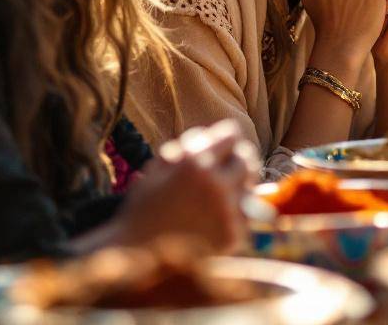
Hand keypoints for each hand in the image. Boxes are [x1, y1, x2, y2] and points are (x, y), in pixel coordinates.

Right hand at [115, 120, 255, 252]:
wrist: (137, 254)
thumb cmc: (144, 207)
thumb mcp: (157, 166)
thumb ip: (187, 145)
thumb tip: (212, 134)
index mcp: (195, 163)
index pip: (232, 136)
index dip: (227, 138)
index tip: (225, 145)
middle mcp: (216, 185)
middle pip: (247, 160)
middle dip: (237, 160)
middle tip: (228, 167)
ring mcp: (227, 212)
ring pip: (251, 187)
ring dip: (239, 186)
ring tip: (221, 194)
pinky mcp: (233, 235)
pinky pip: (246, 215)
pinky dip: (236, 213)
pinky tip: (217, 218)